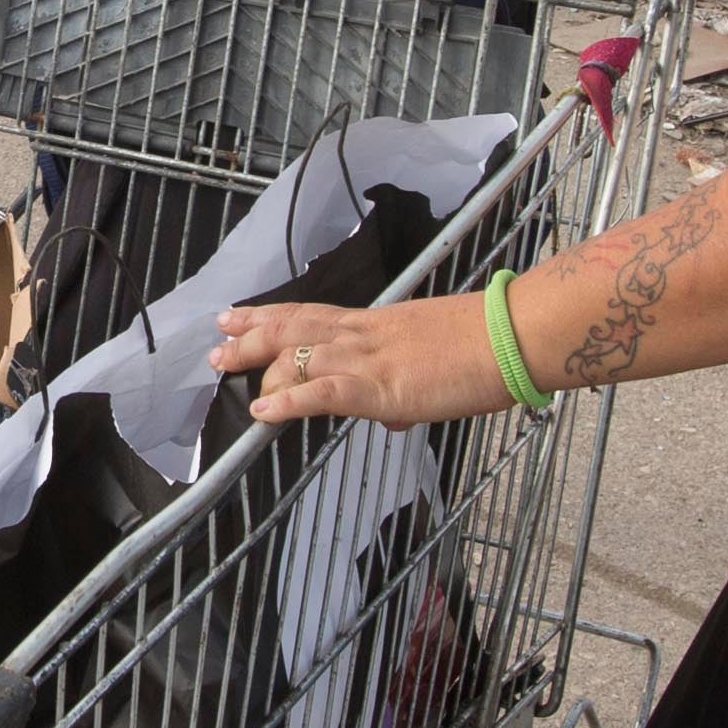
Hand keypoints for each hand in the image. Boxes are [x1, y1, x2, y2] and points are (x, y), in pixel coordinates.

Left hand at [206, 292, 505, 430]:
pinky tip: (263, 412)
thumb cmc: (486, 348)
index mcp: (378, 324)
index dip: (272, 315)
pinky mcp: (381, 387)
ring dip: (257, 364)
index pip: (313, 314)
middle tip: (216, 342)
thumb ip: (403, 387)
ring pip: (298, 354)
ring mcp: (370, 359)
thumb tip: (391, 414)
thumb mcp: (432, 361)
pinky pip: (324, 392)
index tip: (239, 314)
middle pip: (294, 327)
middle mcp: (365, 334)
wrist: (511, 338)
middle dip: (251, 334)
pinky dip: (289, 402)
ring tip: (223, 370)